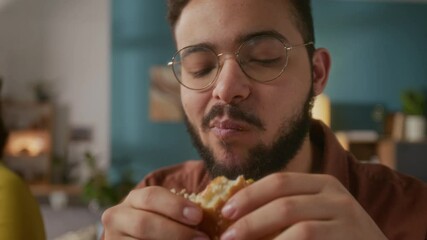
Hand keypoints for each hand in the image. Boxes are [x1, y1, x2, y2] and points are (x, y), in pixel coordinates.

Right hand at [101, 186, 209, 238]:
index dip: (175, 206)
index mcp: (134, 200)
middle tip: (202, 238)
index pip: (151, 196)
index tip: (198, 216)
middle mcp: (117, 217)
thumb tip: (212, 215)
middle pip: (144, 223)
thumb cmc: (162, 223)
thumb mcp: (167, 213)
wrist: (138, 238)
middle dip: (176, 232)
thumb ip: (184, 213)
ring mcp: (114, 239)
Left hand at [219, 173, 386, 239]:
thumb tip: (237, 213)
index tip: (225, 210)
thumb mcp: (315, 211)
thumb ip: (286, 207)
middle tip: (226, 236)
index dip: (249, 195)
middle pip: (284, 204)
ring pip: (299, 229)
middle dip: (250, 221)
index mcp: (322, 183)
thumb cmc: (335, 233)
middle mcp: (336, 196)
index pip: (279, 181)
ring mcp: (347, 220)